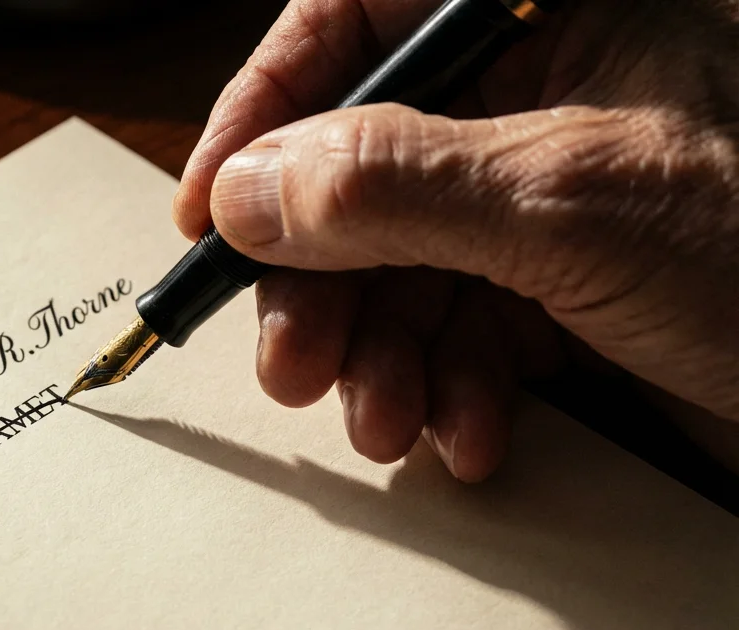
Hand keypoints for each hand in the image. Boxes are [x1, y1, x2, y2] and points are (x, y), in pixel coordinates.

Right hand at [174, 0, 738, 480]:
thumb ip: (393, 186)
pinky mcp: (555, 289)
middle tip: (292, 361)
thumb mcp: (571, 206)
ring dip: (377, 356)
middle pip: (356, 169)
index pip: (355, 23)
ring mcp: (541, 200)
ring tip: (385, 420)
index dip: (265, 109)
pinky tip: (469, 433)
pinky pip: (451, 328)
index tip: (212, 207)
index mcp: (553, 15)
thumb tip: (252, 191)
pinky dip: (444, 390)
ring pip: (393, 265)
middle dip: (320, 281)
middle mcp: (538, 98)